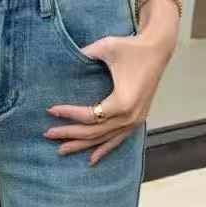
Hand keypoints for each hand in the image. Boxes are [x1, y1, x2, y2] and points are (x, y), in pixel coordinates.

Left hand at [44, 25, 174, 163]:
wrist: (157, 49)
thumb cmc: (131, 47)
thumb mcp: (105, 47)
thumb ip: (83, 54)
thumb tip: (61, 59)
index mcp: (123, 102)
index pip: (89, 115)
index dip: (68, 114)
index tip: (50, 109)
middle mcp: (130, 116)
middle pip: (93, 132)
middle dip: (69, 134)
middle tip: (48, 134)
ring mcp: (135, 121)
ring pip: (104, 139)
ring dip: (82, 145)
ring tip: (61, 149)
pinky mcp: (137, 120)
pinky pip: (118, 139)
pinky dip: (104, 149)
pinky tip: (91, 159)